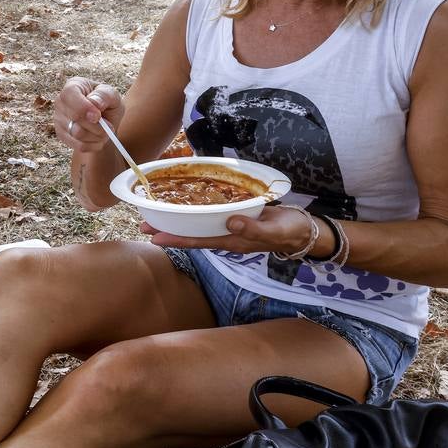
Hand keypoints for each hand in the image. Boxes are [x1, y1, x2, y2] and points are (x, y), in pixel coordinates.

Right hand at [56, 77, 122, 152]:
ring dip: (97, 136)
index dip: (83, 107)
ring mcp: (59, 119)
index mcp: (73, 86)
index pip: (69, 94)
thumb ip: (105, 95)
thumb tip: (95, 103)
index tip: (98, 116)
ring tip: (104, 131)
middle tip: (109, 126)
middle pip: (75, 117)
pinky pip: (78, 145)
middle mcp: (61, 101)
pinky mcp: (62, 135)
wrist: (105, 121)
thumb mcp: (112, 95)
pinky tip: (98, 139)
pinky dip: (93, 145)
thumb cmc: (107, 104)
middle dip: (97, 125)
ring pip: (77, 134)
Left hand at [139, 205, 319, 257]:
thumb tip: (230, 222)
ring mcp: (231, 228)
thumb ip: (254, 229)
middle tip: (142, 225)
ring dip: (178, 221)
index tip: (154, 237)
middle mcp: (227, 236)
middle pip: (192, 234)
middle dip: (168, 230)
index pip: (198, 241)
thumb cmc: (290, 232)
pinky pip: (211, 216)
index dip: (176, 239)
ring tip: (156, 216)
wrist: (304, 229)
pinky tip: (187, 206)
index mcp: (232, 241)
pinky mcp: (237, 217)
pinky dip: (196, 212)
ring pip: (198, 225)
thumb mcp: (275, 231)